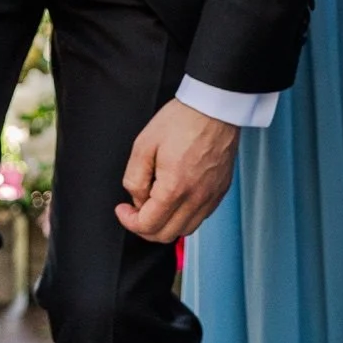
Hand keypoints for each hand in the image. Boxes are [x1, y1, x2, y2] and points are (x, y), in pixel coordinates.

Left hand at [116, 97, 238, 243]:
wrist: (214, 108)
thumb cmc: (181, 121)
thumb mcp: (144, 144)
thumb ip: (135, 178)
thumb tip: (137, 199)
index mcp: (175, 188)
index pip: (149, 225)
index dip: (129, 222)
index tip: (123, 210)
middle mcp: (196, 199)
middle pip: (166, 235)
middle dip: (145, 227)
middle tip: (134, 210)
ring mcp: (211, 197)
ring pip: (185, 230)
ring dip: (165, 225)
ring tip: (154, 203)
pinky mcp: (220, 192)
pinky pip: (200, 217)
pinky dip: (183, 217)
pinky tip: (174, 199)